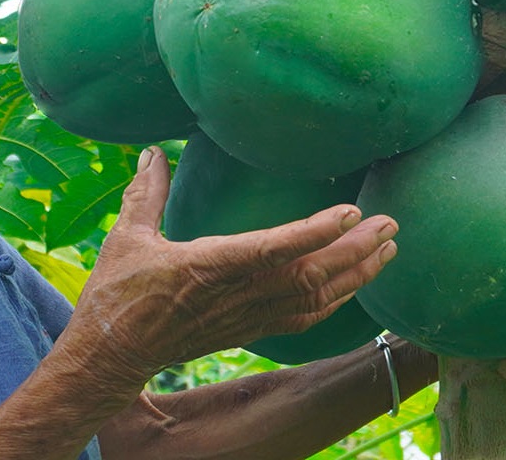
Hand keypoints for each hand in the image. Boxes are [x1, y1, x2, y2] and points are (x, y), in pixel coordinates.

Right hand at [56, 146, 398, 395]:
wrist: (114, 354)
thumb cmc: (119, 293)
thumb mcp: (127, 238)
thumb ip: (145, 192)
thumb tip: (152, 150)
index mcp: (207, 267)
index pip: (271, 249)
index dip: (314, 232)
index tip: (351, 212)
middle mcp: (236, 295)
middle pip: (310, 275)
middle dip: (356, 250)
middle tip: (391, 222)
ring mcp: (248, 316)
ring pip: (316, 298)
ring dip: (357, 273)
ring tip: (390, 247)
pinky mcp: (251, 329)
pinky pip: (305, 317)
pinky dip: (339, 299)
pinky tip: (358, 282)